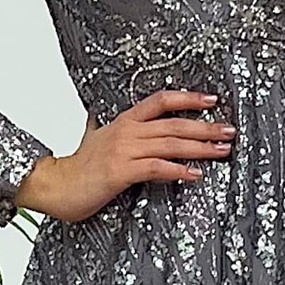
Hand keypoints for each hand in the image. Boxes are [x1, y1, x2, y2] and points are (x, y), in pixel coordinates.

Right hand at [14, 90, 235, 221]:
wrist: (54, 185)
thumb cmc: (77, 168)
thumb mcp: (91, 138)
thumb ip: (98, 127)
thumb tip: (96, 116)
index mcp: (123, 122)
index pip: (160, 101)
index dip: (187, 99)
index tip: (211, 100)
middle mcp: (126, 132)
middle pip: (173, 124)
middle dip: (205, 127)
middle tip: (229, 130)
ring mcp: (124, 151)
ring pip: (170, 144)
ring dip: (199, 148)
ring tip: (221, 150)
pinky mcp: (121, 172)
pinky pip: (156, 168)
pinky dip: (178, 171)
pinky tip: (195, 174)